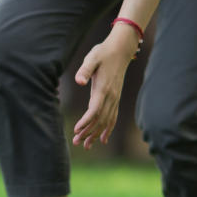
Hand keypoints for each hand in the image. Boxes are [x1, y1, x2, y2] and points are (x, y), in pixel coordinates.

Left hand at [72, 29, 136, 148]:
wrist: (121, 50)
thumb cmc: (103, 53)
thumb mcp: (92, 58)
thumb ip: (85, 70)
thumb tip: (79, 81)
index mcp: (103, 88)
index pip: (94, 110)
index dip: (86, 121)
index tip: (76, 130)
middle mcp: (111, 96)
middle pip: (99, 119)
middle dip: (88, 132)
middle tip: (76, 142)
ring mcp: (115, 98)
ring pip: (106, 121)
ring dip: (95, 134)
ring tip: (85, 145)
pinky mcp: (116, 98)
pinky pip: (113, 117)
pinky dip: (108, 129)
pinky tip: (102, 140)